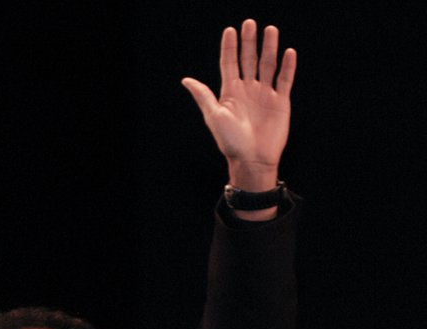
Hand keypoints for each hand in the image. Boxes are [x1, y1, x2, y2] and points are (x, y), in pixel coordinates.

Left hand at [181, 19, 295, 193]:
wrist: (251, 159)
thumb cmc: (230, 141)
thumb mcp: (214, 116)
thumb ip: (203, 96)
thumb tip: (186, 79)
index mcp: (230, 92)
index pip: (229, 64)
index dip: (230, 47)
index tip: (230, 30)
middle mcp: (248, 90)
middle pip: (248, 60)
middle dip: (249, 42)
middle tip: (250, 23)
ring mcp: (265, 94)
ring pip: (268, 65)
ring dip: (269, 48)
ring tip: (270, 30)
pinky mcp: (280, 102)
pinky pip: (285, 80)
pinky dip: (287, 67)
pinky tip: (288, 52)